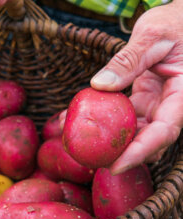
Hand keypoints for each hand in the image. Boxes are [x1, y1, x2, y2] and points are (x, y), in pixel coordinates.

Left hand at [90, 0, 182, 174]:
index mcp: (182, 96)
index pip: (163, 132)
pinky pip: (124, 116)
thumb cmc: (177, 24)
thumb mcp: (153, 36)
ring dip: (107, 138)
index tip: (115, 166)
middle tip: (91, 159)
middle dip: (120, 154)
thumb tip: (99, 86)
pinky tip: (81, 117)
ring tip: (76, 136)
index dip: (140, 152)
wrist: (182, 22)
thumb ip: (129, 60)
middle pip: (147, 140)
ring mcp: (156, 105)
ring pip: (133, 131)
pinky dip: (105, 120)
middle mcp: (170, 106)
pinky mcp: (143, 101)